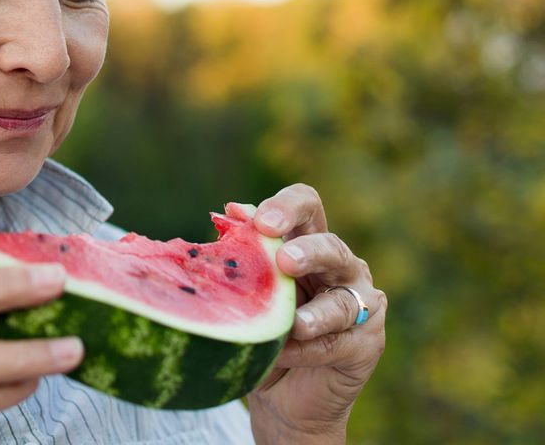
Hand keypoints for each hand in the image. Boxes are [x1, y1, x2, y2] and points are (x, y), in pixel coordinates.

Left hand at [247, 185, 386, 443]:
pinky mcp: (366, 344)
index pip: (308, 206)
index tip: (261, 222)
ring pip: (343, 301)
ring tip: (296, 323)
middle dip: (309, 252)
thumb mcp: (249, 290)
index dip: (288, 206)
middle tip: (284, 260)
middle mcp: (340, 267)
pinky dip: (308, 350)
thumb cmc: (263, 329)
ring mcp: (359, 305)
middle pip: (332, 247)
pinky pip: (337, 344)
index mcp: (309, 242)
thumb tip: (233, 210)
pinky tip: (284, 353)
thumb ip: (246, 251)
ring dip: (318, 312)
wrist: (280, 393)